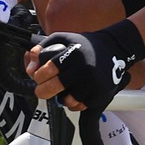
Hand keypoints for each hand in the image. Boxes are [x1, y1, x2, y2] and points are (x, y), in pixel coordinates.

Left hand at [29, 20, 144, 113]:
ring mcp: (93, 82)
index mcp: (72, 53)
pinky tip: (75, 94)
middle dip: (42, 91)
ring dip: (61, 98)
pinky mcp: (100, 93)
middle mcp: (83, 68)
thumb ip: (41, 49)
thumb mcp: (62, 39)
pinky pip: (80, 106)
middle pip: (53, 88)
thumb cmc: (84, 45)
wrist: (114, 49)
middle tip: (42, 91)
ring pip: (66, 101)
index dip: (38, 76)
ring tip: (63, 90)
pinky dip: (74, 103)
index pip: (46, 70)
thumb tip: (29, 69)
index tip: (39, 77)